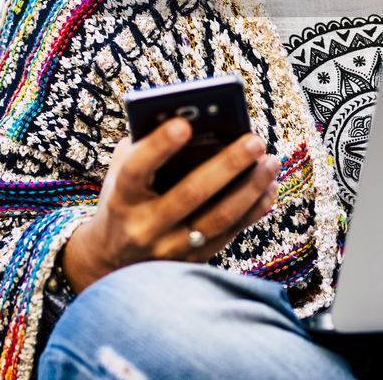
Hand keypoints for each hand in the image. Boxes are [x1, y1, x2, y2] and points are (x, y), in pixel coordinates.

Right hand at [60, 118, 279, 293]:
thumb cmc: (123, 200)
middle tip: (255, 140)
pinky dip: (253, 209)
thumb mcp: (119, 174)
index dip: (158, 147)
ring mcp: (170, 250)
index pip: (136, 170)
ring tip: (271, 161)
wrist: (112, 262)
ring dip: (250, 188)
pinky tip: (269, 186)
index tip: (184, 123)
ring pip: (218, 218)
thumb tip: (194, 121)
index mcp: (120, 199)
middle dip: (226, 165)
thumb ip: (145, 148)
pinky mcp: (193, 262)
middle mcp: (144, 228)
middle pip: (189, 194)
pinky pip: (230, 234)